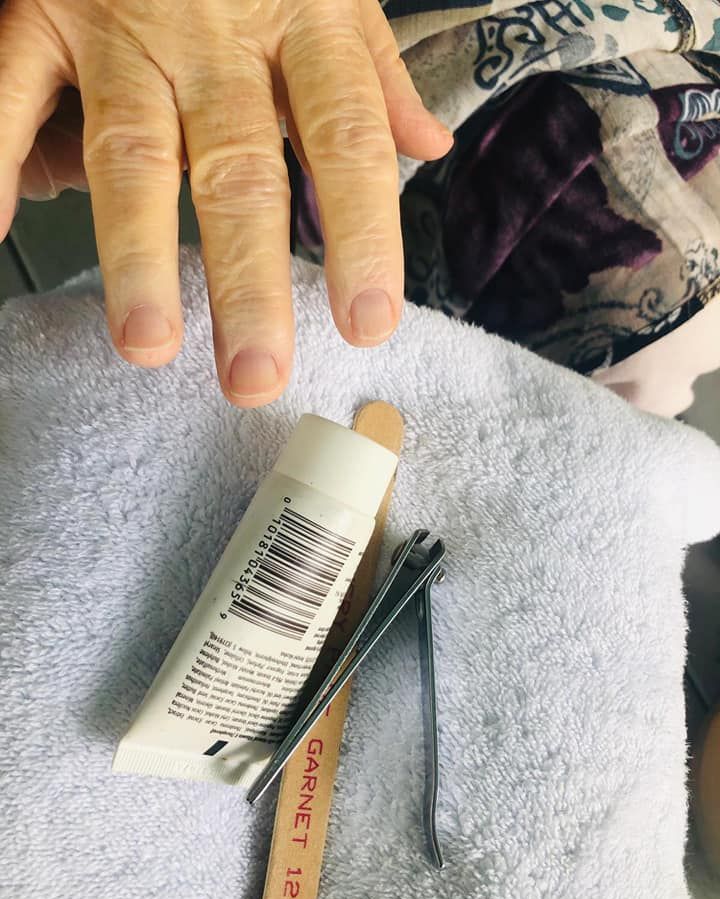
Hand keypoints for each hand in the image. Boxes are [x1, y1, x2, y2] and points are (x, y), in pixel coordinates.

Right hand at [0, 0, 451, 404]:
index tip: (367, 323)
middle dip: (248, 282)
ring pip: (133, 153)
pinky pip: (11, 85)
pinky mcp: (41, 7)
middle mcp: (216, 33)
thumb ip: (373, 72)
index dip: (363, 235)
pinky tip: (1, 224)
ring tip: (146, 343)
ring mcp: (122, 22)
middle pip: (238, 171)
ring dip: (138, 255)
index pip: (347, 141)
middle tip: (254, 375)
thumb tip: (428, 147)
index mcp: (304, 22)